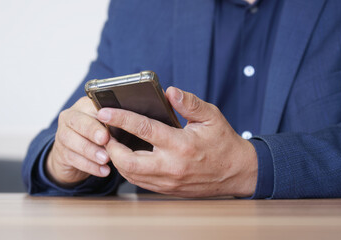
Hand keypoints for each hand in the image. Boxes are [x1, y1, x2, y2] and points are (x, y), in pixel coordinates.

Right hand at [46, 96, 110, 186]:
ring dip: (91, 151)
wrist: (76, 154)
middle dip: (92, 131)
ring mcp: (62, 134)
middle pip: (78, 122)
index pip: (91, 106)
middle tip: (105, 140)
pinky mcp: (61, 152)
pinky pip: (73, 158)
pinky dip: (90, 166)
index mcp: (84, 106)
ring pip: (72, 141)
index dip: (102, 115)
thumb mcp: (107, 126)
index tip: (112, 124)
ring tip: (106, 159)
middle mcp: (70, 117)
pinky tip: (103, 170)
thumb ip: (115, 123)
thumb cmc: (98, 137)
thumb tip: (133, 124)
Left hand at [97, 87, 257, 196]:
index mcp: (181, 144)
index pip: (144, 130)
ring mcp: (168, 181)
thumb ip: (189, 103)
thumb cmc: (223, 142)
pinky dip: (127, 169)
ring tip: (111, 143)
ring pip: (130, 174)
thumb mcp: (211, 116)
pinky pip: (139, 182)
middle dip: (110, 146)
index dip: (121, 119)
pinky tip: (125, 157)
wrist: (237, 173)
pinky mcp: (167, 189)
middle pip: (128, 161)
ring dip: (116, 159)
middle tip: (103, 132)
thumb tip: (169, 91)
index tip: (104, 111)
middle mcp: (171, 166)